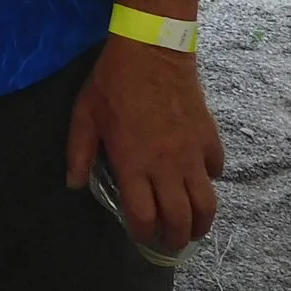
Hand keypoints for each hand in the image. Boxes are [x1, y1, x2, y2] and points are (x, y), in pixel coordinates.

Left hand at [65, 38, 224, 253]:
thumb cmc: (114, 82)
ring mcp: (193, 154)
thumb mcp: (85, 115)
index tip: (140, 235)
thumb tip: (73, 184)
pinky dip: (210, 181)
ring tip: (192, 226)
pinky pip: (216, 171)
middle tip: (169, 242)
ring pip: (207, 204)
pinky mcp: (210, 138)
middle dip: (175, 239)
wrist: (153, 49)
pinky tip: (199, 178)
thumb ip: (78, 152)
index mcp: (134, 164)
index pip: (144, 217)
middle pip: (180, 219)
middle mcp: (167, 166)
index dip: (143, 233)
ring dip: (201, 222)